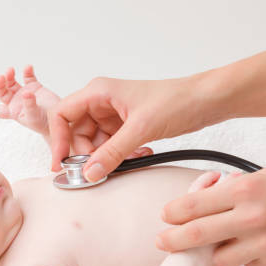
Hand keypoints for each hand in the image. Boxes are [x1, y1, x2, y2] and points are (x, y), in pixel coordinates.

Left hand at [0, 65, 59, 136]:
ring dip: (9, 75)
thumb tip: (26, 93)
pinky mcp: (34, 87)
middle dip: (0, 84)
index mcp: (13, 112)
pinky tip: (28, 67)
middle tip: (2, 77)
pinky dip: (27, 71)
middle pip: (2, 92)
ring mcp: (24, 93)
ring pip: (12, 82)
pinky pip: (28, 77)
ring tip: (11, 70)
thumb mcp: (35, 117)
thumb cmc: (45, 124)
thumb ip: (29, 105)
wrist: (60, 119)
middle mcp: (16, 102)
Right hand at [47, 73, 219, 178]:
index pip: (62, 115)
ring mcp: (113, 115)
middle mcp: (101, 102)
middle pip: (76, 133)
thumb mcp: (141, 129)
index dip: (58, 140)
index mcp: (98, 92)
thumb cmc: (177, 100)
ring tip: (128, 160)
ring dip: (106, 157)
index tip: (61, 164)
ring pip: (94, 143)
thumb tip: (88, 172)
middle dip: (85, 154)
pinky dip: (120, 156)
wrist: (206, 101)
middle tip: (97, 171)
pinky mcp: (126, 127)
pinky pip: (111, 147)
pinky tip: (140, 155)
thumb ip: (112, 152)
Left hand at [157, 164, 265, 265]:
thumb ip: (237, 189)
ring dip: (214, 251)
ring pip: (219, 257)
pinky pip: (247, 264)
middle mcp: (252, 217)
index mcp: (247, 188)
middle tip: (160, 241)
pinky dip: (244, 257)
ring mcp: (265, 244)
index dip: (174, 212)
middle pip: (196, 235)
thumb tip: (211, 196)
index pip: (194, 204)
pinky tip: (253, 245)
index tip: (165, 215)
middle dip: (172, 240)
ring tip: (216, 242)